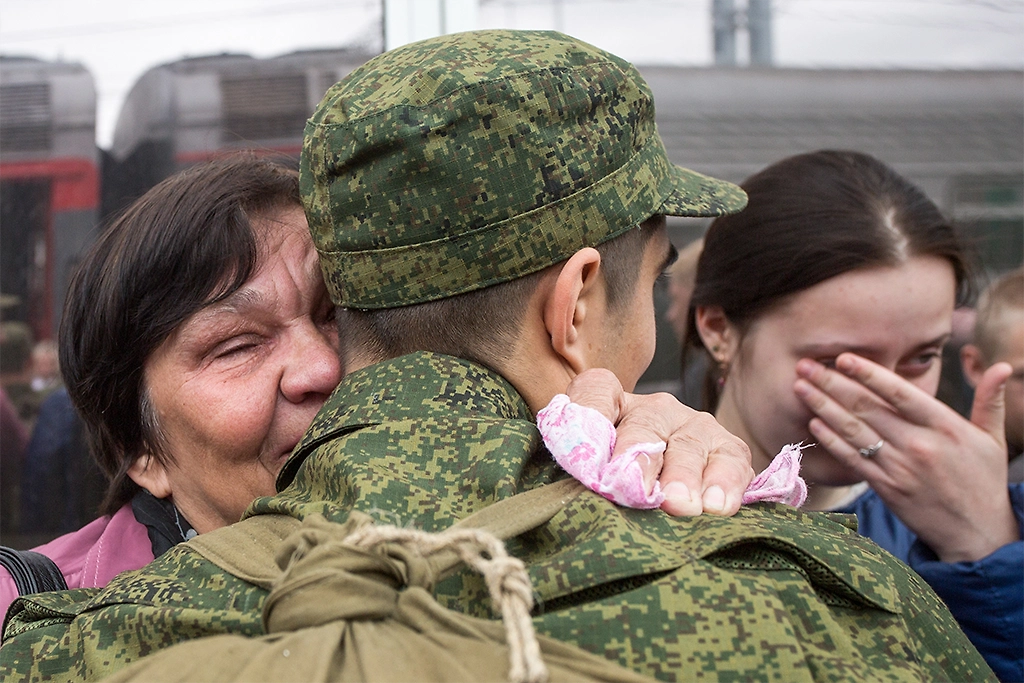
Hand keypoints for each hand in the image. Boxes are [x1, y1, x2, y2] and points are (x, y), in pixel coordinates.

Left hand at [565, 369, 752, 516]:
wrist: (664, 499)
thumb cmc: (617, 485)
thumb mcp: (591, 471)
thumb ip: (582, 467)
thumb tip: (577, 490)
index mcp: (611, 403)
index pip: (596, 391)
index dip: (589, 414)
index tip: (588, 454)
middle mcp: (654, 409)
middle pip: (645, 425)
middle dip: (641, 459)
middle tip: (640, 491)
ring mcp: (694, 426)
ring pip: (687, 446)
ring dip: (683, 476)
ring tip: (679, 505)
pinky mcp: (728, 449)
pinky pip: (730, 461)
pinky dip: (724, 483)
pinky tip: (717, 507)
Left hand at [794, 353, 1017, 561]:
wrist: (979, 535)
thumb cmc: (984, 482)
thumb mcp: (993, 439)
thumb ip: (990, 400)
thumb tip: (1005, 365)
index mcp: (945, 427)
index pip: (901, 394)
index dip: (870, 374)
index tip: (844, 357)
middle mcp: (920, 445)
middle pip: (868, 408)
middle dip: (833, 384)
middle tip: (806, 365)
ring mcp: (901, 468)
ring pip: (854, 431)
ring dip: (823, 407)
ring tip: (800, 387)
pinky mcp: (887, 489)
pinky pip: (854, 460)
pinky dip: (832, 440)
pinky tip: (814, 423)